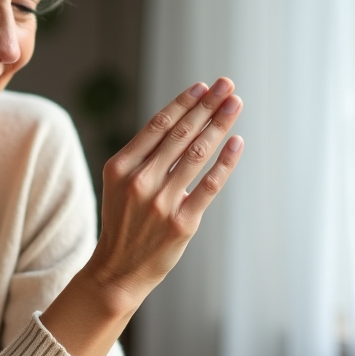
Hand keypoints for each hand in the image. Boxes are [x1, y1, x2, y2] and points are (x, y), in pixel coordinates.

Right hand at [92, 77, 243, 299]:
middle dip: (207, 105)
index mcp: (120, 167)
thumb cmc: (123, 222)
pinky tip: (237, 142)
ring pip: (197, 154)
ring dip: (220, 124)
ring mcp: (161, 202)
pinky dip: (226, 161)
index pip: (158, 125)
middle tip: (227, 85)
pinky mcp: (182, 222)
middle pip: (181, 134)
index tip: (203, 86)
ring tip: (235, 104)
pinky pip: (209, 185)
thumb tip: (183, 124)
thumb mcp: (119, 185)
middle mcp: (140, 181)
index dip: (184, 103)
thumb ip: (144, 157)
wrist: (117, 270)